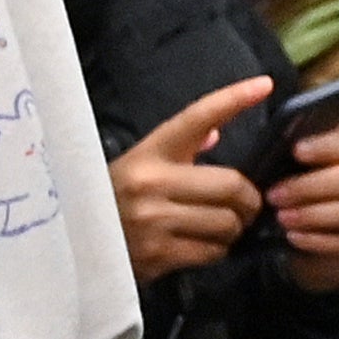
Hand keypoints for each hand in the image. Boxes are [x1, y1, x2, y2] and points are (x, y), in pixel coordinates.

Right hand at [113, 78, 270, 281]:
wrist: (73, 243)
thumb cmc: (112, 199)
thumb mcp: (138, 165)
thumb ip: (178, 149)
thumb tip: (216, 132)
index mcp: (149, 152)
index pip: (197, 118)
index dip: (233, 99)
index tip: (265, 84)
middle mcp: (151, 182)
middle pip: (231, 185)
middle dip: (249, 200)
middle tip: (247, 206)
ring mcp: (154, 220)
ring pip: (227, 223)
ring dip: (234, 228)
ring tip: (221, 228)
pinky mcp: (158, 254)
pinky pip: (213, 251)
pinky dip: (217, 250)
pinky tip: (202, 246)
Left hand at [267, 125, 338, 291]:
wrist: (318, 241)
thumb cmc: (307, 195)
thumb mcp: (301, 172)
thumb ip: (296, 157)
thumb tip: (276, 144)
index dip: (323, 147)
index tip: (295, 151)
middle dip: (309, 187)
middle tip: (274, 195)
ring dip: (314, 215)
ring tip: (282, 218)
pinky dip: (319, 241)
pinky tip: (293, 237)